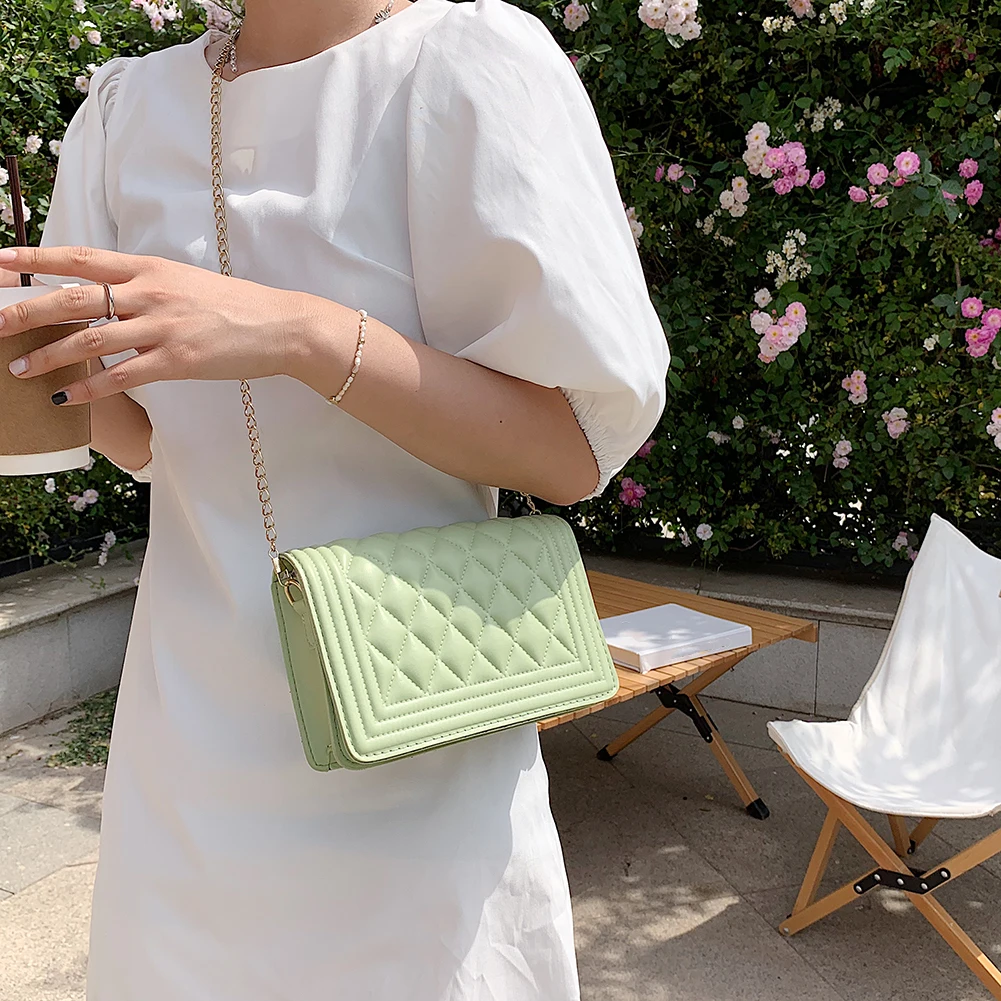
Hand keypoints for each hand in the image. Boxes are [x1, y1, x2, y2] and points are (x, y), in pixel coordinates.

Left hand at [0, 246, 333, 403]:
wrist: (279, 325)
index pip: (79, 258)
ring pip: (89, 339)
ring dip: (48, 356)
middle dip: (24, 311)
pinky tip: (66, 398)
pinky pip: (122, 376)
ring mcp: (161, 327)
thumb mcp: (185, 281)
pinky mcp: (176, 360)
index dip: (33, 258)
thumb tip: (111, 292)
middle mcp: (149, 293)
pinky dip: (89, 388)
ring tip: (18, 369)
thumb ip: (146, 284)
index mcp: (149, 268)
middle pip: (71, 298)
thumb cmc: (235, 304)